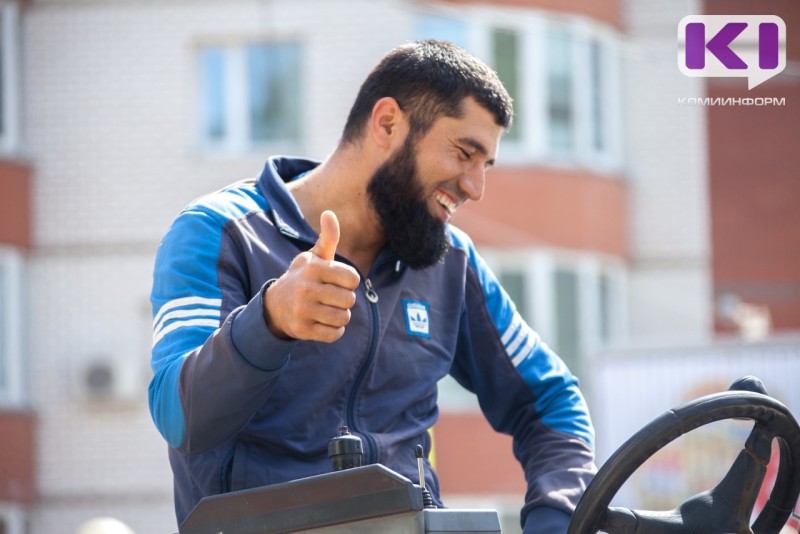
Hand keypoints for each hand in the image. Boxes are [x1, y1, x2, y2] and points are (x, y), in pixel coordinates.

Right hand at [263, 210, 359, 342]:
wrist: (275, 305)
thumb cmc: (303, 278)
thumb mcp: (313, 257)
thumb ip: (328, 238)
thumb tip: (329, 213)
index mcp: (313, 268)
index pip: (353, 279)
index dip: (350, 282)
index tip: (338, 281)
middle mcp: (306, 288)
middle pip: (350, 300)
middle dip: (345, 300)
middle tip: (331, 297)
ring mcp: (303, 310)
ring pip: (343, 318)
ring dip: (340, 316)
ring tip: (328, 310)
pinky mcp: (302, 330)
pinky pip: (334, 335)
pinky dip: (334, 331)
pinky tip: (324, 323)